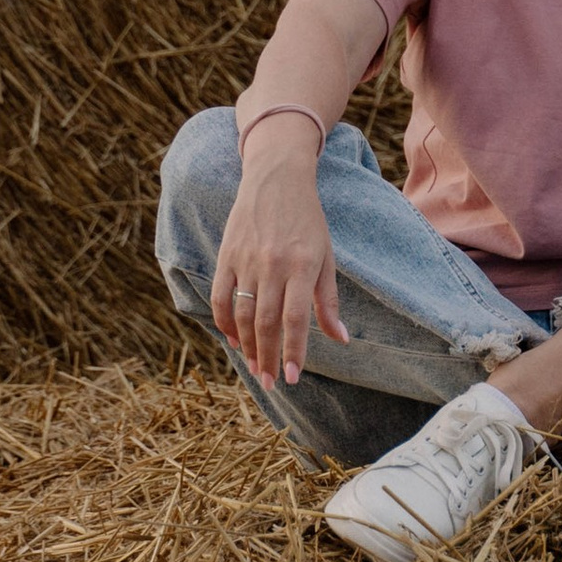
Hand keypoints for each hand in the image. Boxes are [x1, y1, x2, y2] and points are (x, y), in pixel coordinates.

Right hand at [212, 132, 348, 389]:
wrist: (276, 178)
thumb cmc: (308, 220)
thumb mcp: (326, 255)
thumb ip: (328, 299)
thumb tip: (341, 338)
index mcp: (302, 265)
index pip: (295, 319)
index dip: (293, 352)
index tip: (291, 377)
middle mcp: (273, 265)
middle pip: (267, 323)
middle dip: (268, 358)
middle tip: (270, 383)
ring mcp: (246, 260)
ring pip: (242, 314)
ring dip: (248, 346)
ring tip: (256, 368)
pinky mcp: (226, 255)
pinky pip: (220, 297)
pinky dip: (224, 322)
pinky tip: (234, 340)